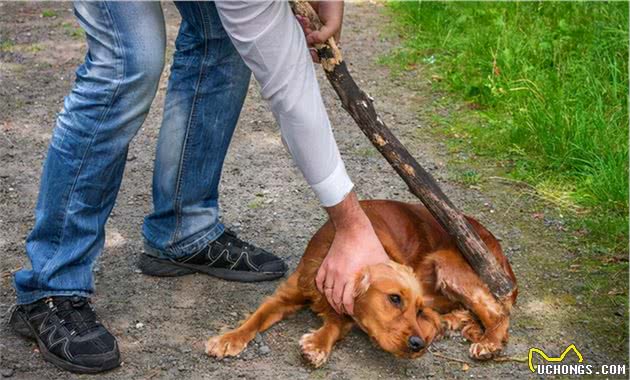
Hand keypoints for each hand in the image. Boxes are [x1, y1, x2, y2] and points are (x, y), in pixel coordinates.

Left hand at [295, 1, 343, 61]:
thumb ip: (323, 36)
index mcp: (329, 41)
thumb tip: (310, 41)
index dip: (316, 56)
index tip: (311, 51)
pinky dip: (299, 22)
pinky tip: (301, 17)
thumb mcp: (333, 25)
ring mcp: (311, 29)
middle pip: (309, 46)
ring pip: (303, 37)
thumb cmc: (334, 9)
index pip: (322, 55)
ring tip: (305, 19)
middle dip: (307, 38)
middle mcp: (319, 37)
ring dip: (303, 29)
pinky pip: (298, 27)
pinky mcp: (305, 22)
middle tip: (309, 29)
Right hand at [316, 192, 387, 314]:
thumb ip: (387, 273)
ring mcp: (330, 269)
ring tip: (336, 304)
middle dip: (340, 307)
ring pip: (326, 291)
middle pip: (334, 298)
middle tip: (345, 312)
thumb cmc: (368, 243)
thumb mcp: (381, 260)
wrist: (353, 228)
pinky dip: (321, 288)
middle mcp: (338, 275)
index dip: (349, 309)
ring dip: (331, 300)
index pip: (346, 300)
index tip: (353, 313)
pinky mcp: (326, 263)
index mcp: (351, 277)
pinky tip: (326, 291)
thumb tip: (398, 283)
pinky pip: (319, 280)